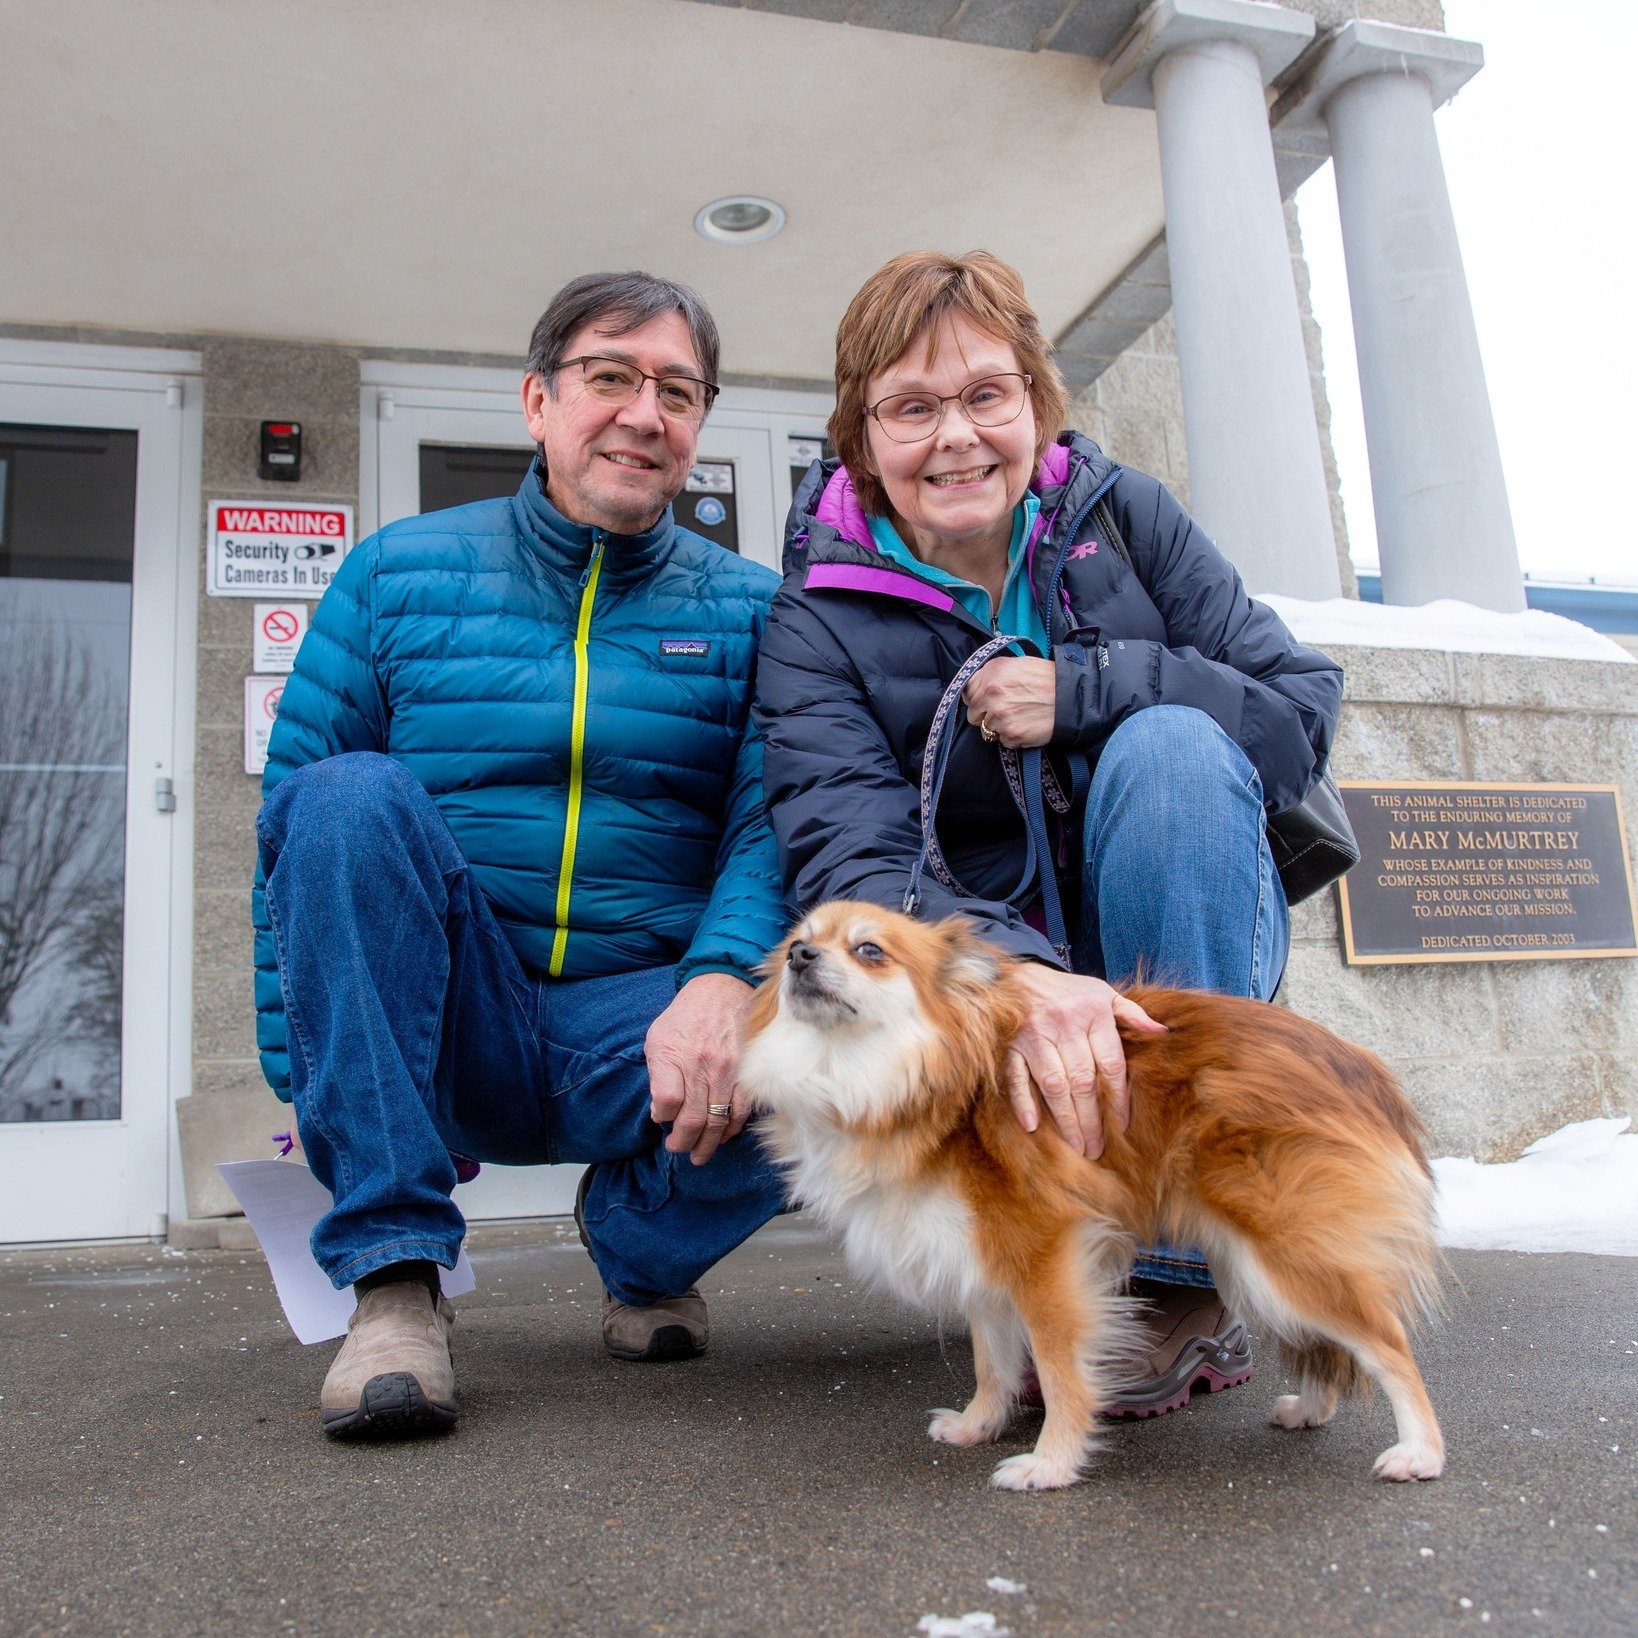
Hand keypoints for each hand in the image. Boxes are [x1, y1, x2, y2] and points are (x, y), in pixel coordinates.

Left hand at [645, 972, 757, 1165]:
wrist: (722, 989)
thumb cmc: (686, 1015)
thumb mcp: (658, 1037)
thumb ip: (657, 1073)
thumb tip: (661, 1110)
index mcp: (675, 1055)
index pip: (666, 1102)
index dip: (662, 1117)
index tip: (661, 1119)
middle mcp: (702, 1065)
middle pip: (692, 1119)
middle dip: (683, 1142)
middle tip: (679, 1149)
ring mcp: (728, 1071)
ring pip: (718, 1121)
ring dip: (708, 1144)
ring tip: (699, 1154)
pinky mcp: (747, 1073)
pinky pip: (741, 1110)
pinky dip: (731, 1128)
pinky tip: (722, 1135)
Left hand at [963, 656, 1056, 748]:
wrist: (1071, 696)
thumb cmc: (1046, 678)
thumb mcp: (1016, 664)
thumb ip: (992, 674)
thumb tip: (977, 688)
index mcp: (991, 673)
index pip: (967, 692)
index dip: (976, 698)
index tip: (984, 701)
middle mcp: (991, 694)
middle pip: (973, 715)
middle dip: (985, 714)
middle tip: (1005, 710)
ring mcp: (1000, 716)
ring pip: (987, 729)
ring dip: (1000, 726)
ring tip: (1020, 716)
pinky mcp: (1011, 735)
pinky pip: (1002, 740)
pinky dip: (1012, 736)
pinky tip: (1026, 725)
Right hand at [1005, 964, 1165, 1158]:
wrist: (1017, 975)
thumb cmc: (1066, 991)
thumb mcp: (1102, 993)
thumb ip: (1131, 1013)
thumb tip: (1162, 1032)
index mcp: (1093, 1014)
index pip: (1111, 1064)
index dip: (1118, 1097)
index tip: (1123, 1124)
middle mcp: (1065, 1025)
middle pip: (1083, 1081)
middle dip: (1092, 1119)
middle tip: (1097, 1147)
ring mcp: (1035, 1035)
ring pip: (1054, 1084)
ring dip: (1065, 1118)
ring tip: (1077, 1145)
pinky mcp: (1010, 1044)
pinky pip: (1017, 1076)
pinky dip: (1023, 1101)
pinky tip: (1033, 1125)